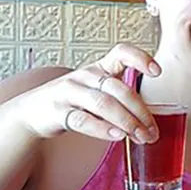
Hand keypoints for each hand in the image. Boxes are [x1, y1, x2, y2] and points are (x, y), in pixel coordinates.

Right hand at [15, 43, 161, 142]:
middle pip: (119, 89)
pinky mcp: (58, 111)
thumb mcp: (98, 93)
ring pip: (103, 103)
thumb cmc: (74, 102)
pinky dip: (102, 129)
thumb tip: (150, 124)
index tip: (157, 71)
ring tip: (140, 136)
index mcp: (99, 68)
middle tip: (152, 131)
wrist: (32, 112)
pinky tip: (117, 136)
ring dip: (127, 122)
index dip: (140, 58)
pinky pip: (82, 119)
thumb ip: (121, 102)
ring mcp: (69, 92)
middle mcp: (85, 76)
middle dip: (140, 111)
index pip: (121, 53)